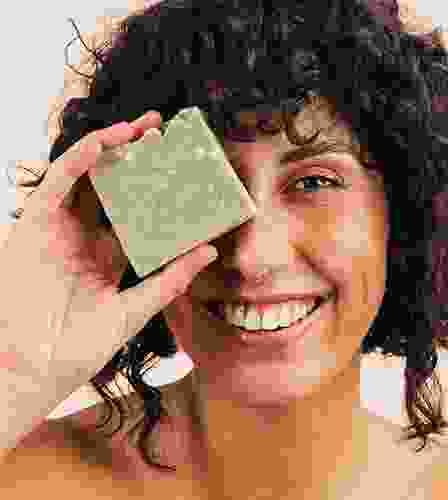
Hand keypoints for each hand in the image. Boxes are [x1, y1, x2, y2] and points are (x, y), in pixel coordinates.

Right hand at [0, 111, 217, 393]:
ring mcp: (62, 227)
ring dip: (111, 147)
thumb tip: (209, 251)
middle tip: (165, 133)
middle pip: (114, 186)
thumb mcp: (136, 307)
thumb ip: (171, 279)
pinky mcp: (36, 223)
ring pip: (88, 175)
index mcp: (110, 254)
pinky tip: (105, 142)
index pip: (138, 213)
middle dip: (137, 158)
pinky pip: (58, 182)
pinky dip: (80, 159)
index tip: (184, 171)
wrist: (34, 367)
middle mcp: (87, 235)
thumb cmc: (82, 345)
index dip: (158, 189)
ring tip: (143, 127)